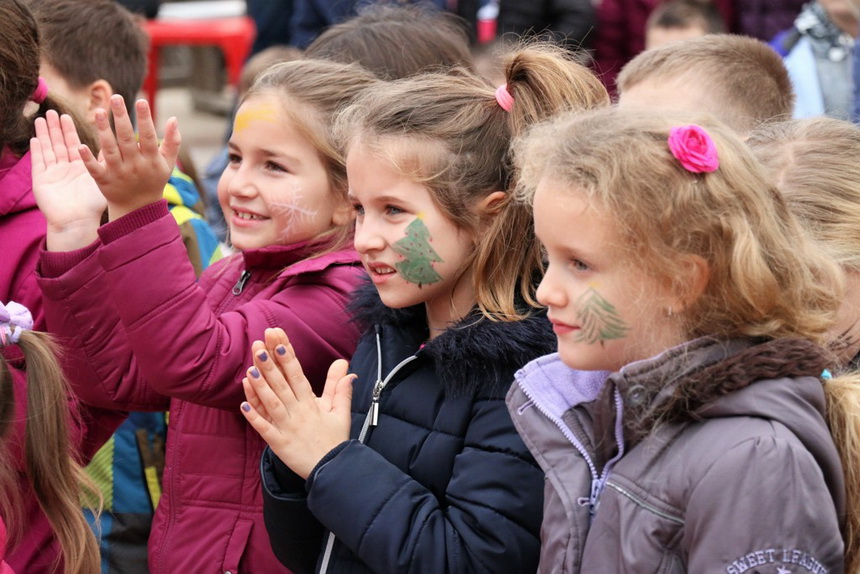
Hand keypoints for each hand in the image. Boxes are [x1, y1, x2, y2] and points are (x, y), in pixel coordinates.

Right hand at [30, 111, 105, 250]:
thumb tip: (114, 146)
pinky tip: (35, 138)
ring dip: (44, 134)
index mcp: (79, 168)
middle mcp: (65, 169)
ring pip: (47, 149)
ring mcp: (52, 174)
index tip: (66, 115)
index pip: (73, 144)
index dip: (69, 131)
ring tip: (41, 119)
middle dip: (55, 128)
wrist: (78, 222)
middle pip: (58, 144)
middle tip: (52, 112)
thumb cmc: (91, 205)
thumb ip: (102, 163)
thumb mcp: (99, 180)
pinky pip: (38, 162)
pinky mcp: (41, 181)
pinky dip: (37, 151)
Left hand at [79, 95, 179, 220]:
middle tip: (115, 97)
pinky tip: (79, 146)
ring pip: (109, 150)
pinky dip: (87, 159)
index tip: (141, 101)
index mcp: (151, 160)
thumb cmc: (153, 181)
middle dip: (121, 118)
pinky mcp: (104, 181)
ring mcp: (118, 173)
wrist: (139, 210)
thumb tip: (174, 119)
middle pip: (126, 139)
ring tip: (99, 111)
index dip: (145, 119)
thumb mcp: (167, 164)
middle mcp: (135, 165)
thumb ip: (172, 142)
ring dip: (103, 131)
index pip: (148, 136)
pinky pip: (95, 169)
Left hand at [241, 328, 354, 478]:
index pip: (298, 376)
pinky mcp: (279, 444)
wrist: (333, 470)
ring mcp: (287, 428)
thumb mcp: (340, 412)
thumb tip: (346, 367)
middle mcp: (298, 413)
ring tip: (249, 370)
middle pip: (282, 385)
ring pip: (272, 404)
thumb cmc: (334, 440)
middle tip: (258, 347)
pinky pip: (265, 429)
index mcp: (311, 404)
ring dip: (260, 387)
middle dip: (270, 365)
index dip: (288, 359)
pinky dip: (255, 418)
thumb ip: (341, 388)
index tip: (279, 342)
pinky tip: (243, 405)